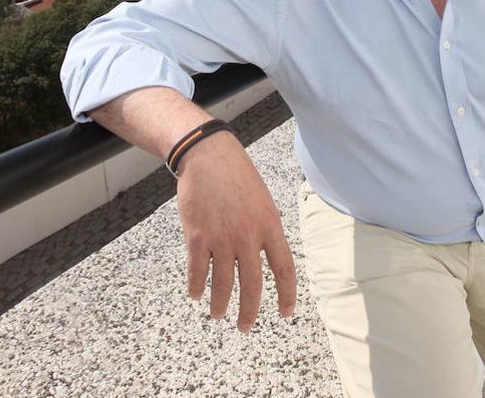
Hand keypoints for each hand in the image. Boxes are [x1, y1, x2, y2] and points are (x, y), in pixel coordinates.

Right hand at [176, 131, 297, 330]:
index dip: (287, 294)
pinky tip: (197, 295)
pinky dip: (197, 287)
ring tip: (218, 315)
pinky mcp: (197, 236)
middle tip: (246, 328)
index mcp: (270, 226)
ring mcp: (222, 238)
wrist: (208, 156)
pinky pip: (198, 271)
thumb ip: (266, 229)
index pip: (284, 268)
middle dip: (249, 312)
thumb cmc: (237, 175)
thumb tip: (267, 256)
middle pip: (252, 285)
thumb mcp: (263, 200)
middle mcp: (248, 236)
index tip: (285, 313)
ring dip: (220, 305)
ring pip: (222, 284)